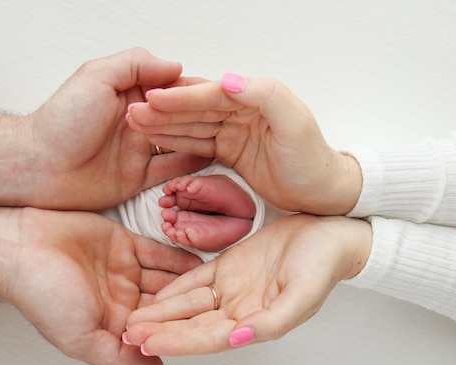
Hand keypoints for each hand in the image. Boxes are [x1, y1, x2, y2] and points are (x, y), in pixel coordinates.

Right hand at [8, 209, 202, 364]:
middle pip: (164, 304)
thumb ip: (118, 358)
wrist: (22, 248)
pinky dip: (178, 256)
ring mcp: (124, 270)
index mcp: (113, 324)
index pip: (155, 331)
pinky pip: (158, 252)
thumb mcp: (81, 339)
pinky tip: (200, 259)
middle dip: (189, 306)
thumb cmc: (43, 294)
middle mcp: (121, 299)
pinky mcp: (124, 244)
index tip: (208, 330)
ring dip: (188, 281)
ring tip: (219, 283)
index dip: (179, 331)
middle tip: (221, 304)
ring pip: (165, 278)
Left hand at [23, 47, 210, 209]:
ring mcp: (139, 149)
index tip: (216, 91)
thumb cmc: (61, 121)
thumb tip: (174, 65)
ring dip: (199, 137)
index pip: (170, 87)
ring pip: (179, 141)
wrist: (37, 167)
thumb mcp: (96, 76)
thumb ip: (135, 65)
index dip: (192, 89)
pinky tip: (209, 158)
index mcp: (129, 92)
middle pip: (178, 115)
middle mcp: (137, 120)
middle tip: (226, 116)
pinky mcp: (138, 177)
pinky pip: (170, 169)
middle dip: (200, 114)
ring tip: (225, 135)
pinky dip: (190, 164)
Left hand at [123, 214, 371, 355]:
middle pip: (191, 325)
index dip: (178, 342)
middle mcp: (239, 310)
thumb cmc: (323, 264)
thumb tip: (239, 339)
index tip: (148, 343)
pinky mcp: (228, 266)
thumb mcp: (303, 293)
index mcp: (255, 323)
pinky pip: (195, 280)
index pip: (208, 338)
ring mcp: (231, 289)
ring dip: (161, 313)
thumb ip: (272, 320)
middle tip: (127, 334)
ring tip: (133, 319)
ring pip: (189, 305)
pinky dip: (174, 288)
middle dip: (160, 331)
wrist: (328, 231)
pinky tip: (154, 296)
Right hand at [126, 74, 361, 214]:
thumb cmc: (312, 160)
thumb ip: (265, 96)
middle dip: (163, 110)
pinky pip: (197, 143)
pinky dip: (176, 141)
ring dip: (164, 124)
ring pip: (192, 125)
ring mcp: (234, 131)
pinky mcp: (230, 151)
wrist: (322, 192)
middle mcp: (242, 111)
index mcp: (256, 98)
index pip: (211, 94)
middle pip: (195, 108)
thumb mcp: (294, 124)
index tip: (153, 99)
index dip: (181, 97)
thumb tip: (229, 81)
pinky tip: (157, 139)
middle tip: (133, 111)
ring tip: (136, 122)